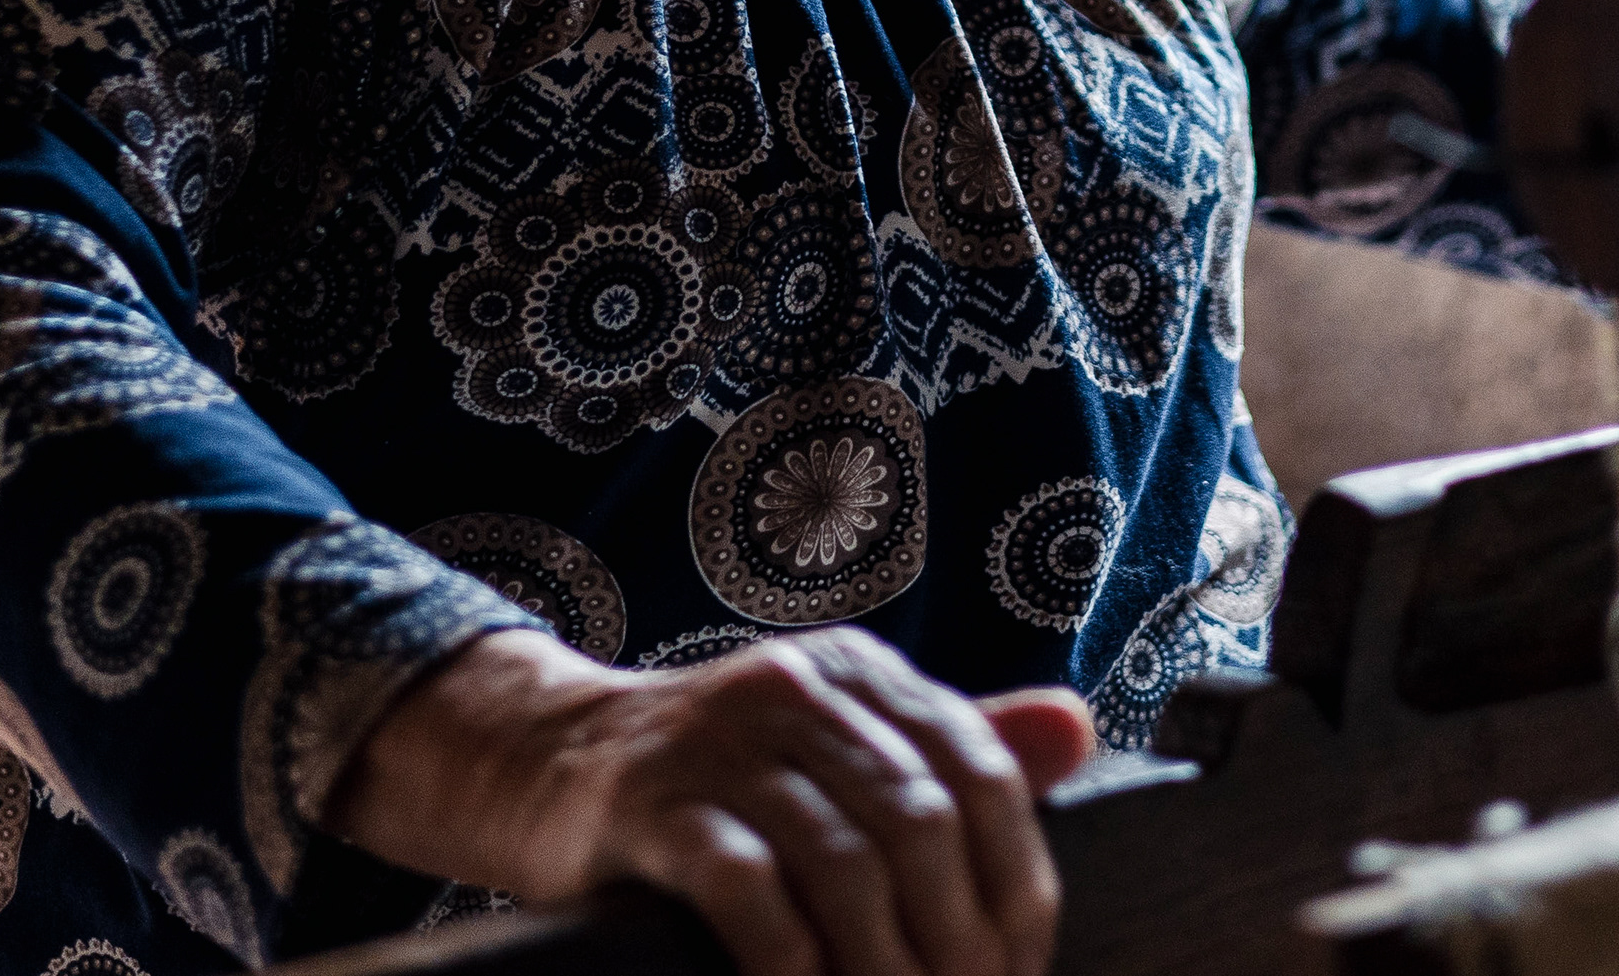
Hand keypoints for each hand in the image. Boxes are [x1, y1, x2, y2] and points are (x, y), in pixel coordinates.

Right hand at [324, 625, 1098, 975]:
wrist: (540, 766)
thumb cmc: (710, 781)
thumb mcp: (832, 746)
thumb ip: (947, 747)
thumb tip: (1077, 731)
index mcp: (860, 672)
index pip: (980, 772)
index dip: (1015, 884)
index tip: (1020, 972)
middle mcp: (799, 685)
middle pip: (922, 822)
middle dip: (959, 942)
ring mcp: (721, 738)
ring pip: (846, 861)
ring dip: (886, 967)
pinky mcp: (652, 801)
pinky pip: (749, 889)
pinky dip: (794, 963)